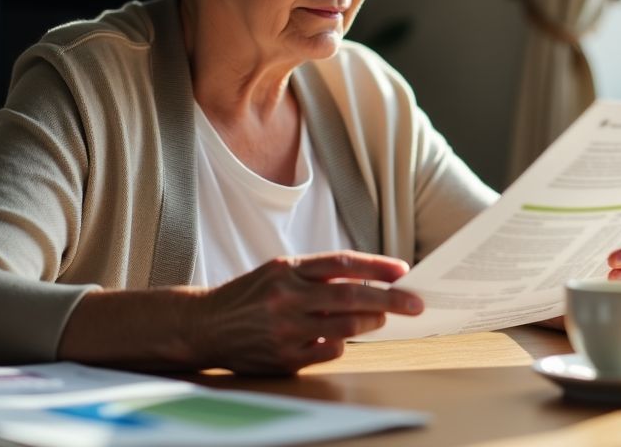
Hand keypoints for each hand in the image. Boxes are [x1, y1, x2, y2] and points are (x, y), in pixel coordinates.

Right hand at [193, 251, 422, 374]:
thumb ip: (318, 274)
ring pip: (345, 325)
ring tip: (381, 317)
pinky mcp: (284, 358)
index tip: (403, 270)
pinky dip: (342, 343)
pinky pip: (330, 351)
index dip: (376, 265)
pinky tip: (339, 336)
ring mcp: (286, 329)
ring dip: (371, 321)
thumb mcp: (278, 271)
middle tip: (415, 303)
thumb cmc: (251, 295)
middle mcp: (287, 297)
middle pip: (351, 295)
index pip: (342, 262)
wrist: (204, 325)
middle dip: (390, 299)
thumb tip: (370, 281)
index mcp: (288, 269)